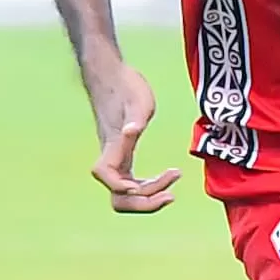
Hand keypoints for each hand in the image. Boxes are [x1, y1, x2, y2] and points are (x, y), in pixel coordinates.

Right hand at [88, 66, 179, 213]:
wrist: (112, 76)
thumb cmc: (126, 86)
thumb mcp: (138, 100)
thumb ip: (135, 118)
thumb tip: (132, 131)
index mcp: (112, 144)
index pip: (104, 174)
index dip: (121, 187)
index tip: (142, 186)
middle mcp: (111, 157)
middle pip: (117, 197)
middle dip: (144, 203)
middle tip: (171, 196)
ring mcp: (116, 159)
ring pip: (126, 195)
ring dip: (150, 197)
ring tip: (174, 183)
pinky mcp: (123, 158)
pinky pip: (133, 183)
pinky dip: (150, 187)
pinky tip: (170, 176)